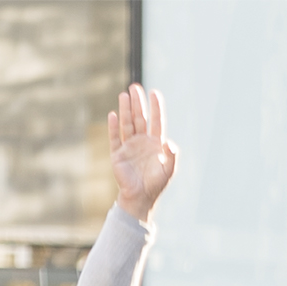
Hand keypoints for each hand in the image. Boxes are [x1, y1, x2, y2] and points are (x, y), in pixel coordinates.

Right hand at [106, 82, 176, 221]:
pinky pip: (115, 138)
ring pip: (127, 124)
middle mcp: (141, 142)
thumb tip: (169, 142)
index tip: (155, 93)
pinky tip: (113, 114)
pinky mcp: (117, 154)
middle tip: (135, 87)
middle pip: (140, 118)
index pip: (156, 121)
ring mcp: (129, 147)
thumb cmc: (156, 184)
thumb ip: (172, 155)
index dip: (156, 107)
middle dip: (138, 103)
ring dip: (126, 109)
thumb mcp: (169, 169)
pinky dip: (113, 127)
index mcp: (155, 143)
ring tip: (124, 95)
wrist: (140, 198)